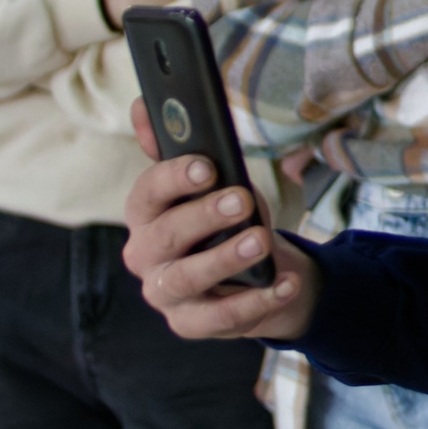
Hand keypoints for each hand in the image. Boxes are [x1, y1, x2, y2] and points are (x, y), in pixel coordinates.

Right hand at [122, 145, 319, 340]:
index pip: (146, 193)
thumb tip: (142, 106)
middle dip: (205, 215)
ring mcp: (164, 293)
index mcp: (145, 213)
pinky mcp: (189, 323)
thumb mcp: (213, 183)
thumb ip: (180, 148)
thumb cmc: (226, 217)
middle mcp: (145, 254)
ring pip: (188, 277)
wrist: (251, 272)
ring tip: (260, 241)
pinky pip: (219, 318)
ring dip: (225, 258)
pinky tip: (285, 284)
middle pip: (166, 235)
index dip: (174, 179)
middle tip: (241, 200)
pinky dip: (254, 302)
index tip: (207, 167)